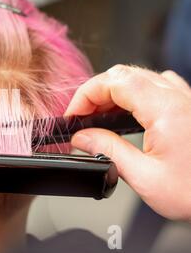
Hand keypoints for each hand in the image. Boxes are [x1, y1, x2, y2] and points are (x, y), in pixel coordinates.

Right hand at [65, 65, 190, 221]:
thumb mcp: (145, 177)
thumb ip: (108, 151)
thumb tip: (81, 138)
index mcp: (166, 110)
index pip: (113, 82)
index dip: (85, 95)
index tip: (73, 115)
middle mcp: (178, 98)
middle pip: (124, 74)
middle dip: (95, 92)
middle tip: (82, 117)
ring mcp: (186, 100)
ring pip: (139, 78)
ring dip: (113, 92)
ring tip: (99, 117)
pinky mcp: (189, 107)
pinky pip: (156, 86)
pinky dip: (132, 95)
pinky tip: (127, 113)